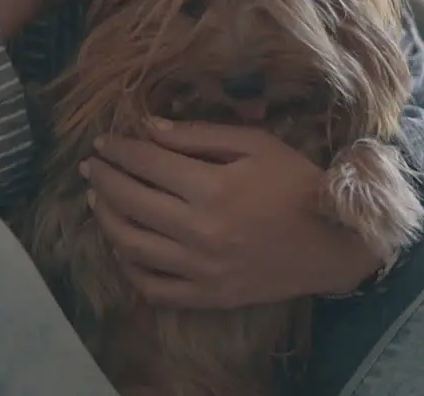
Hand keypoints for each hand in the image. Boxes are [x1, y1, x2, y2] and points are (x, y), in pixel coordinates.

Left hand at [82, 119, 381, 309]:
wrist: (332, 244)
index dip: (119, 150)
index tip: (102, 142)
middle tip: (91, 166)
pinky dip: (129, 266)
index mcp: (213, 188)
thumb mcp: (256, 144)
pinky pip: (152, 287)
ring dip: (106, 219)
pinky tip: (123, 246)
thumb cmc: (296, 184)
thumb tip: (149, 127)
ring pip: (131, 245)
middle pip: (131, 202)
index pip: (147, 163)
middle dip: (103, 180)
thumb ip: (200, 135)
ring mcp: (200, 269)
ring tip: (97, 200)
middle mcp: (199, 231)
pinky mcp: (207, 296)